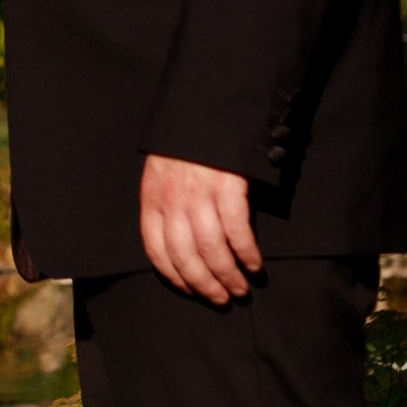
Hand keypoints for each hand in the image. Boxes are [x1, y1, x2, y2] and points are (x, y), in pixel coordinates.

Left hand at [139, 155, 262, 302]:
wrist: (205, 108)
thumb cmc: (184, 146)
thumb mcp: (160, 175)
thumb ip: (164, 206)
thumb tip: (177, 244)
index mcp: (152, 200)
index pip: (156, 252)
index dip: (175, 277)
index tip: (191, 291)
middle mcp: (173, 202)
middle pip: (185, 257)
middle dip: (205, 285)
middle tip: (222, 299)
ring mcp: (200, 194)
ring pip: (212, 250)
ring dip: (228, 276)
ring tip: (240, 289)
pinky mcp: (228, 187)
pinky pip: (237, 231)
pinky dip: (246, 253)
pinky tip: (254, 265)